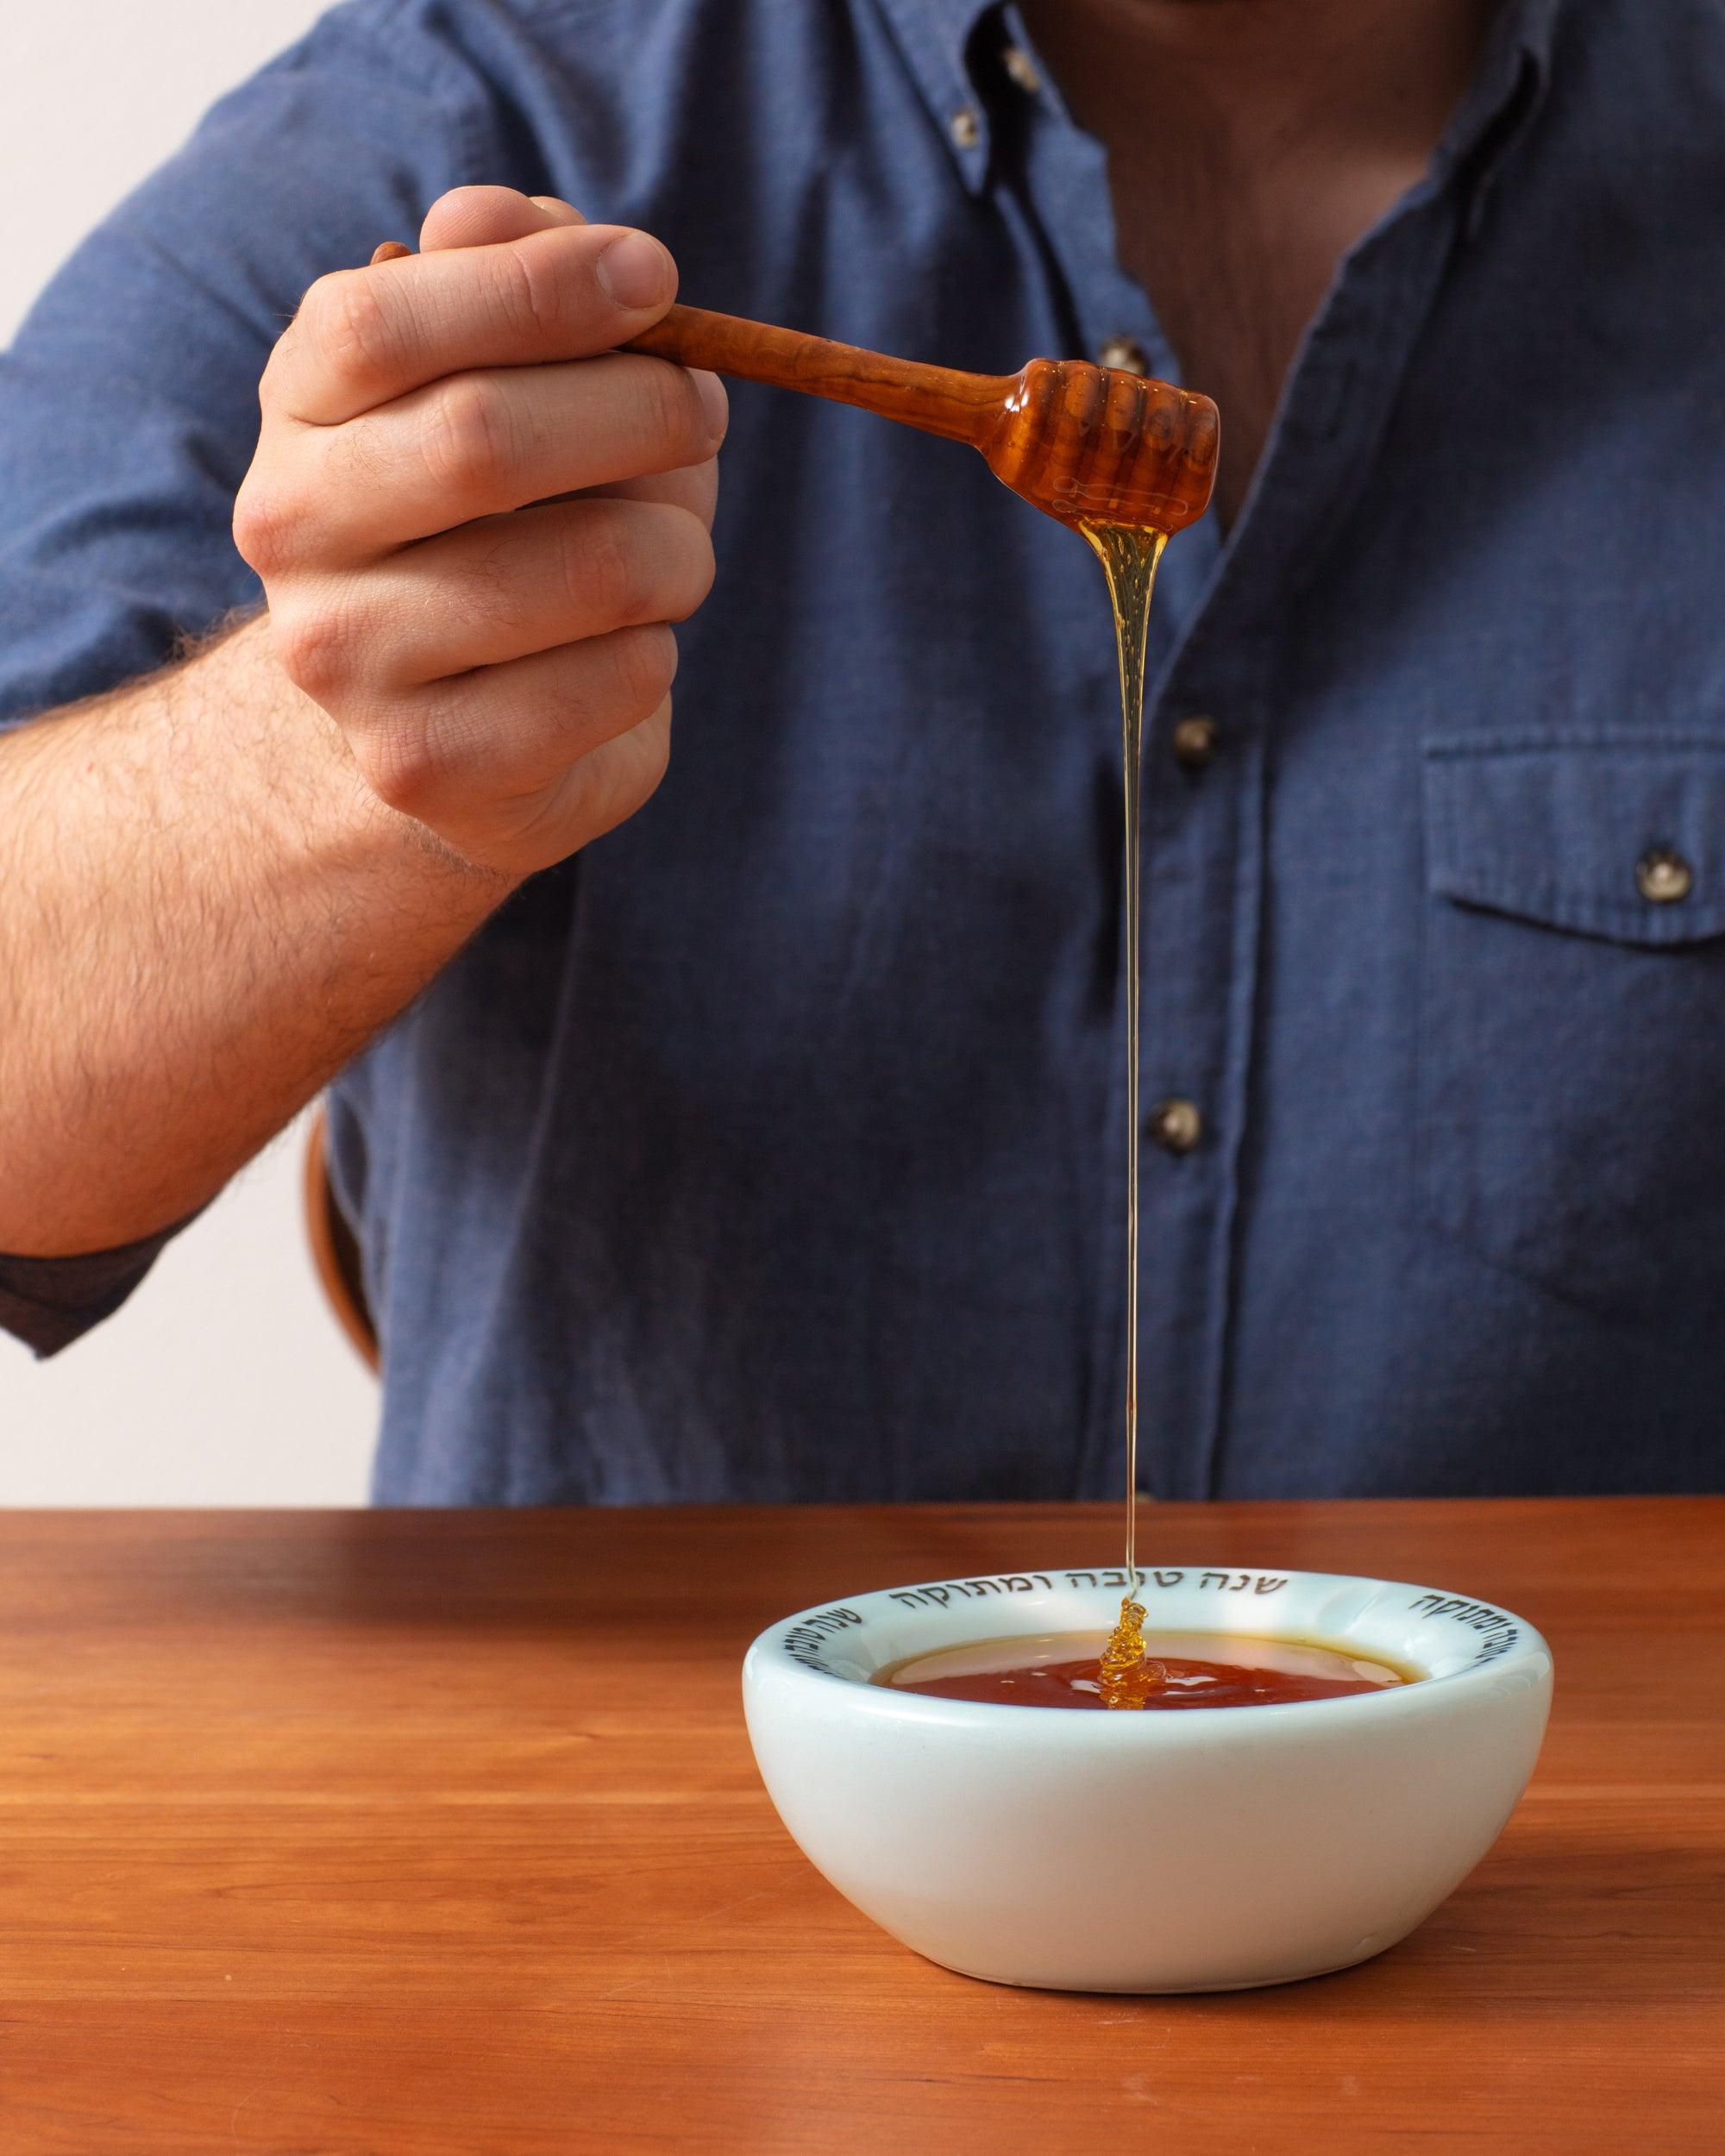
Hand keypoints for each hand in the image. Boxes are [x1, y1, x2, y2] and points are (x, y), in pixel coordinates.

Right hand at [233, 187, 725, 876]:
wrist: (441, 725)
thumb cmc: (496, 523)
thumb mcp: (499, 383)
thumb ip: (510, 283)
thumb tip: (500, 212)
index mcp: (300, 409)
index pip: (380, 322)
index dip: (536, 285)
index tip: (656, 278)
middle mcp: (291, 532)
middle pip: (484, 439)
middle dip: (643, 414)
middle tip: (704, 415)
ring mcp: (346, 664)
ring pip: (592, 568)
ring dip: (681, 548)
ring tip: (673, 555)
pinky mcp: (427, 768)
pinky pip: (618, 680)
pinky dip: (659, 653)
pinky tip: (624, 653)